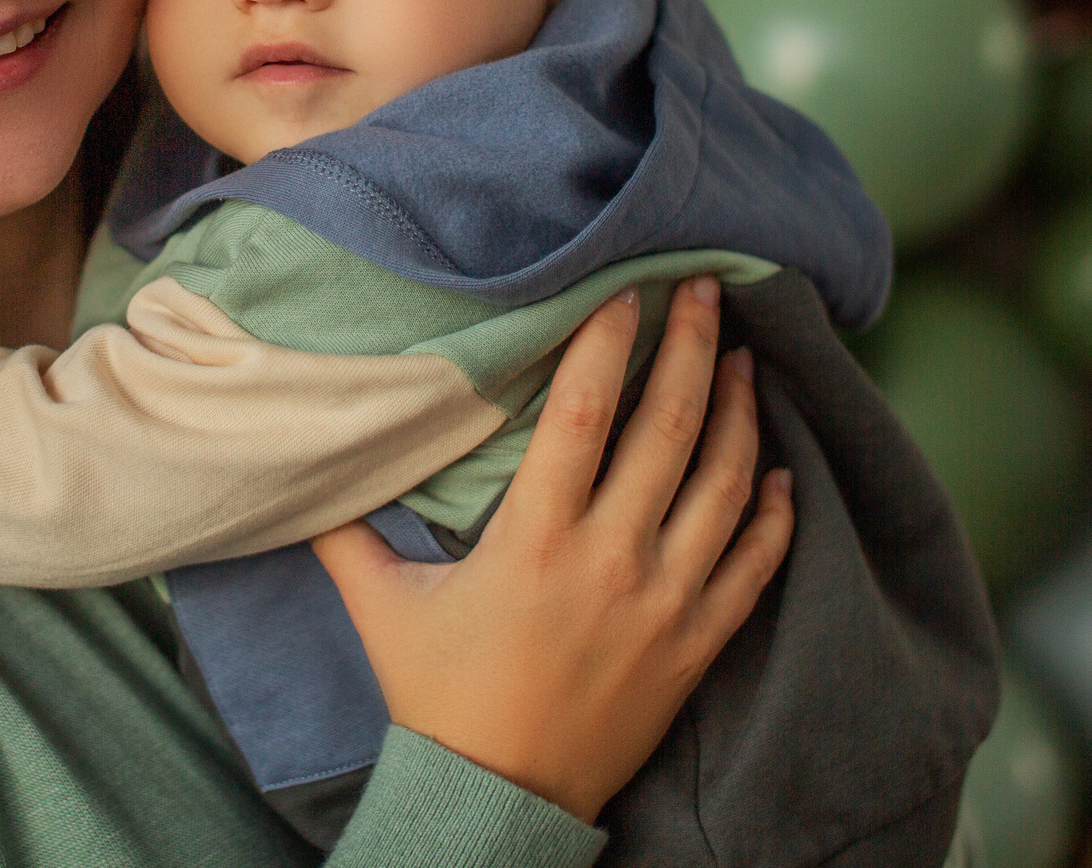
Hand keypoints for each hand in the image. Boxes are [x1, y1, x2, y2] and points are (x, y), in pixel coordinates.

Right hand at [311, 275, 792, 824]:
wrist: (497, 801)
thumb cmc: (438, 697)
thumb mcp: (381, 605)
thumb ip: (347, 530)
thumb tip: (311, 464)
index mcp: (535, 539)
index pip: (583, 412)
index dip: (608, 341)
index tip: (629, 290)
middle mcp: (611, 561)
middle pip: (668, 429)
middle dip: (694, 348)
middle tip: (709, 291)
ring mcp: (665, 603)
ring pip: (724, 485)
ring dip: (740, 413)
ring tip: (746, 362)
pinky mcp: (697, 645)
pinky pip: (755, 567)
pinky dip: (775, 514)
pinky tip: (779, 472)